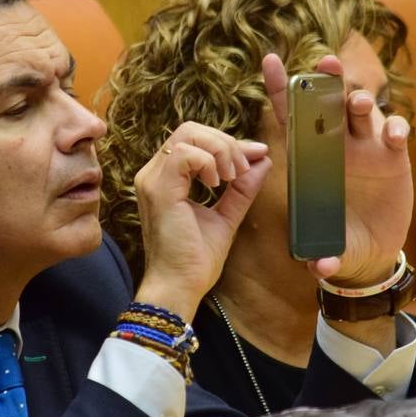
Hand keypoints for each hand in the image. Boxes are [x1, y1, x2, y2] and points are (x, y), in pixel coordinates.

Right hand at [133, 122, 270, 319]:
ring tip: (231, 178)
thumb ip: (242, 189)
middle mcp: (154, 173)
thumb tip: (262, 161)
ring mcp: (153, 179)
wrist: (180, 286)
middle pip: (191, 129)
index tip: (256, 155)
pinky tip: (218, 185)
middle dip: (225, 143)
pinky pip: (185, 154)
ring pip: (188, 135)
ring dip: (220, 151)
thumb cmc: (195, 259)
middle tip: (241, 170)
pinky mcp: (159, 189)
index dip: (228, 143)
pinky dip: (209, 163)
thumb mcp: (226, 216)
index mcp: (166, 178)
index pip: (194, 139)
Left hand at [262, 52, 412, 286]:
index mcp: (309, 158)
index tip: (269, 60)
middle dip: (327, 81)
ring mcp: (366, 148)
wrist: (369, 252)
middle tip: (325, 63)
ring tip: (357, 104)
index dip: (281, 89)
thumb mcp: (328, 247)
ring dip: (360, 103)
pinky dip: (396, 130)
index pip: (291, 117)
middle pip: (330, 104)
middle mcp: (336, 146)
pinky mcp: (393, 158)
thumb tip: (319, 267)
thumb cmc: (337, 240)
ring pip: (362, 113)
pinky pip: (395, 134)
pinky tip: (394, 137)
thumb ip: (323, 254)